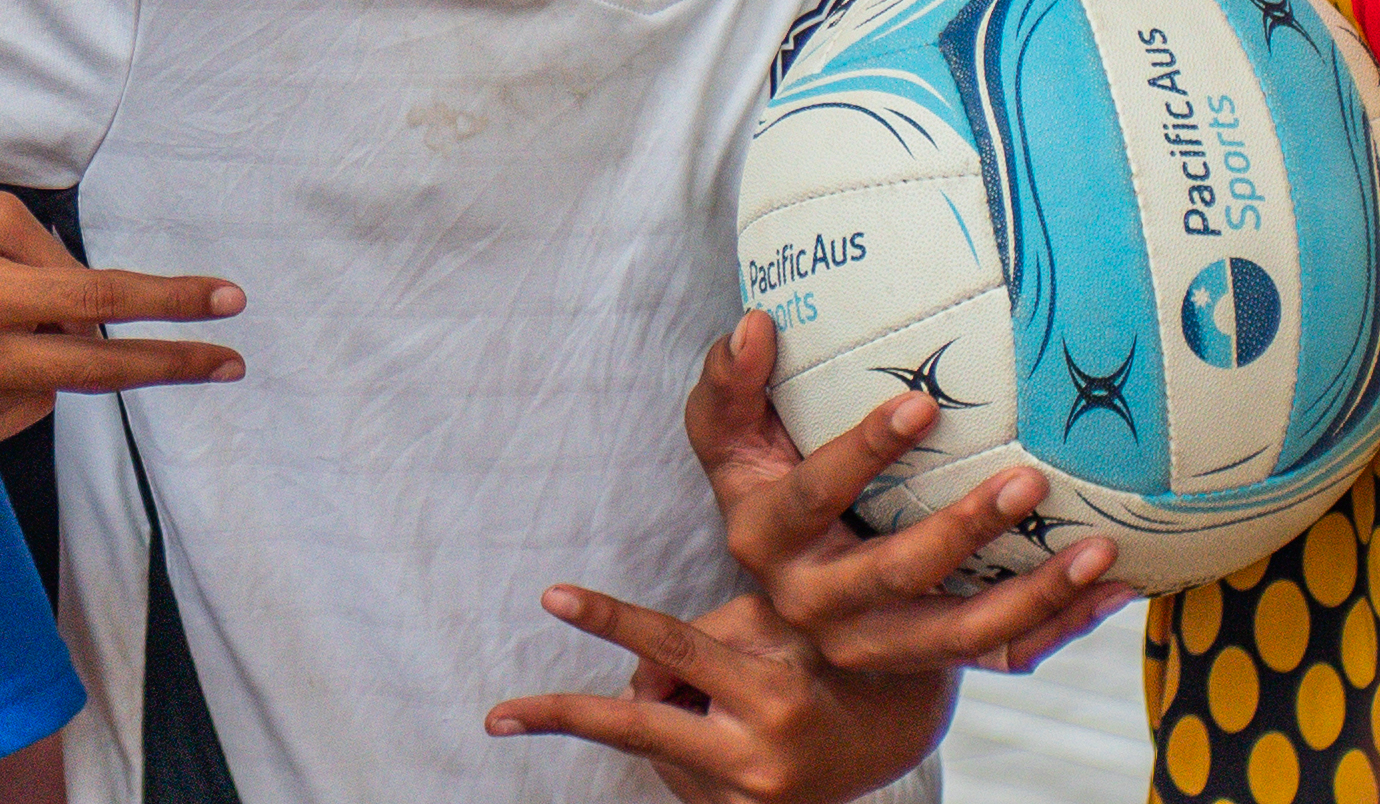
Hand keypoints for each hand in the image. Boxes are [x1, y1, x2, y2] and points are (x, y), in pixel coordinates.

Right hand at [0, 184, 244, 458]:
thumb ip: (49, 256)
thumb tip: (101, 311)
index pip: (100, 298)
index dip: (171, 301)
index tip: (229, 302)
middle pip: (100, 367)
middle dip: (172, 362)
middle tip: (229, 362)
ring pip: (56, 388)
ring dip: (52, 353)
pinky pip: (18, 415)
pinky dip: (16, 383)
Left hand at [488, 584, 949, 799]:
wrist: (884, 736)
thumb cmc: (821, 656)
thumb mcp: (773, 623)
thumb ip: (700, 639)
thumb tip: (632, 683)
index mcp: (771, 695)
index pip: (672, 647)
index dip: (609, 618)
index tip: (554, 595)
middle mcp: (755, 759)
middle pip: (637, 727)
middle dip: (560, 717)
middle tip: (495, 716)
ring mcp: (745, 803)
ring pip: (656, 739)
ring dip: (667, 707)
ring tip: (728, 697)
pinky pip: (674, 768)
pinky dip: (681, 739)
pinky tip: (722, 727)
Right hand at [687, 311, 1122, 675]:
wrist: (792, 609)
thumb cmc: (769, 488)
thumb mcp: (729, 441)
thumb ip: (730, 382)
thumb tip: (755, 323)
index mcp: (764, 539)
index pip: (812, 495)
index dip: (863, 452)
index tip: (922, 402)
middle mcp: (817, 603)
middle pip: (898, 574)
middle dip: (966, 530)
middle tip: (1030, 478)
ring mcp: (878, 644)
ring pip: (963, 634)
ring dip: (1036, 594)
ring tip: (1098, 548)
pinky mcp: (932, 666)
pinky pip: (1007, 655)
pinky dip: (1064, 624)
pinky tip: (1114, 586)